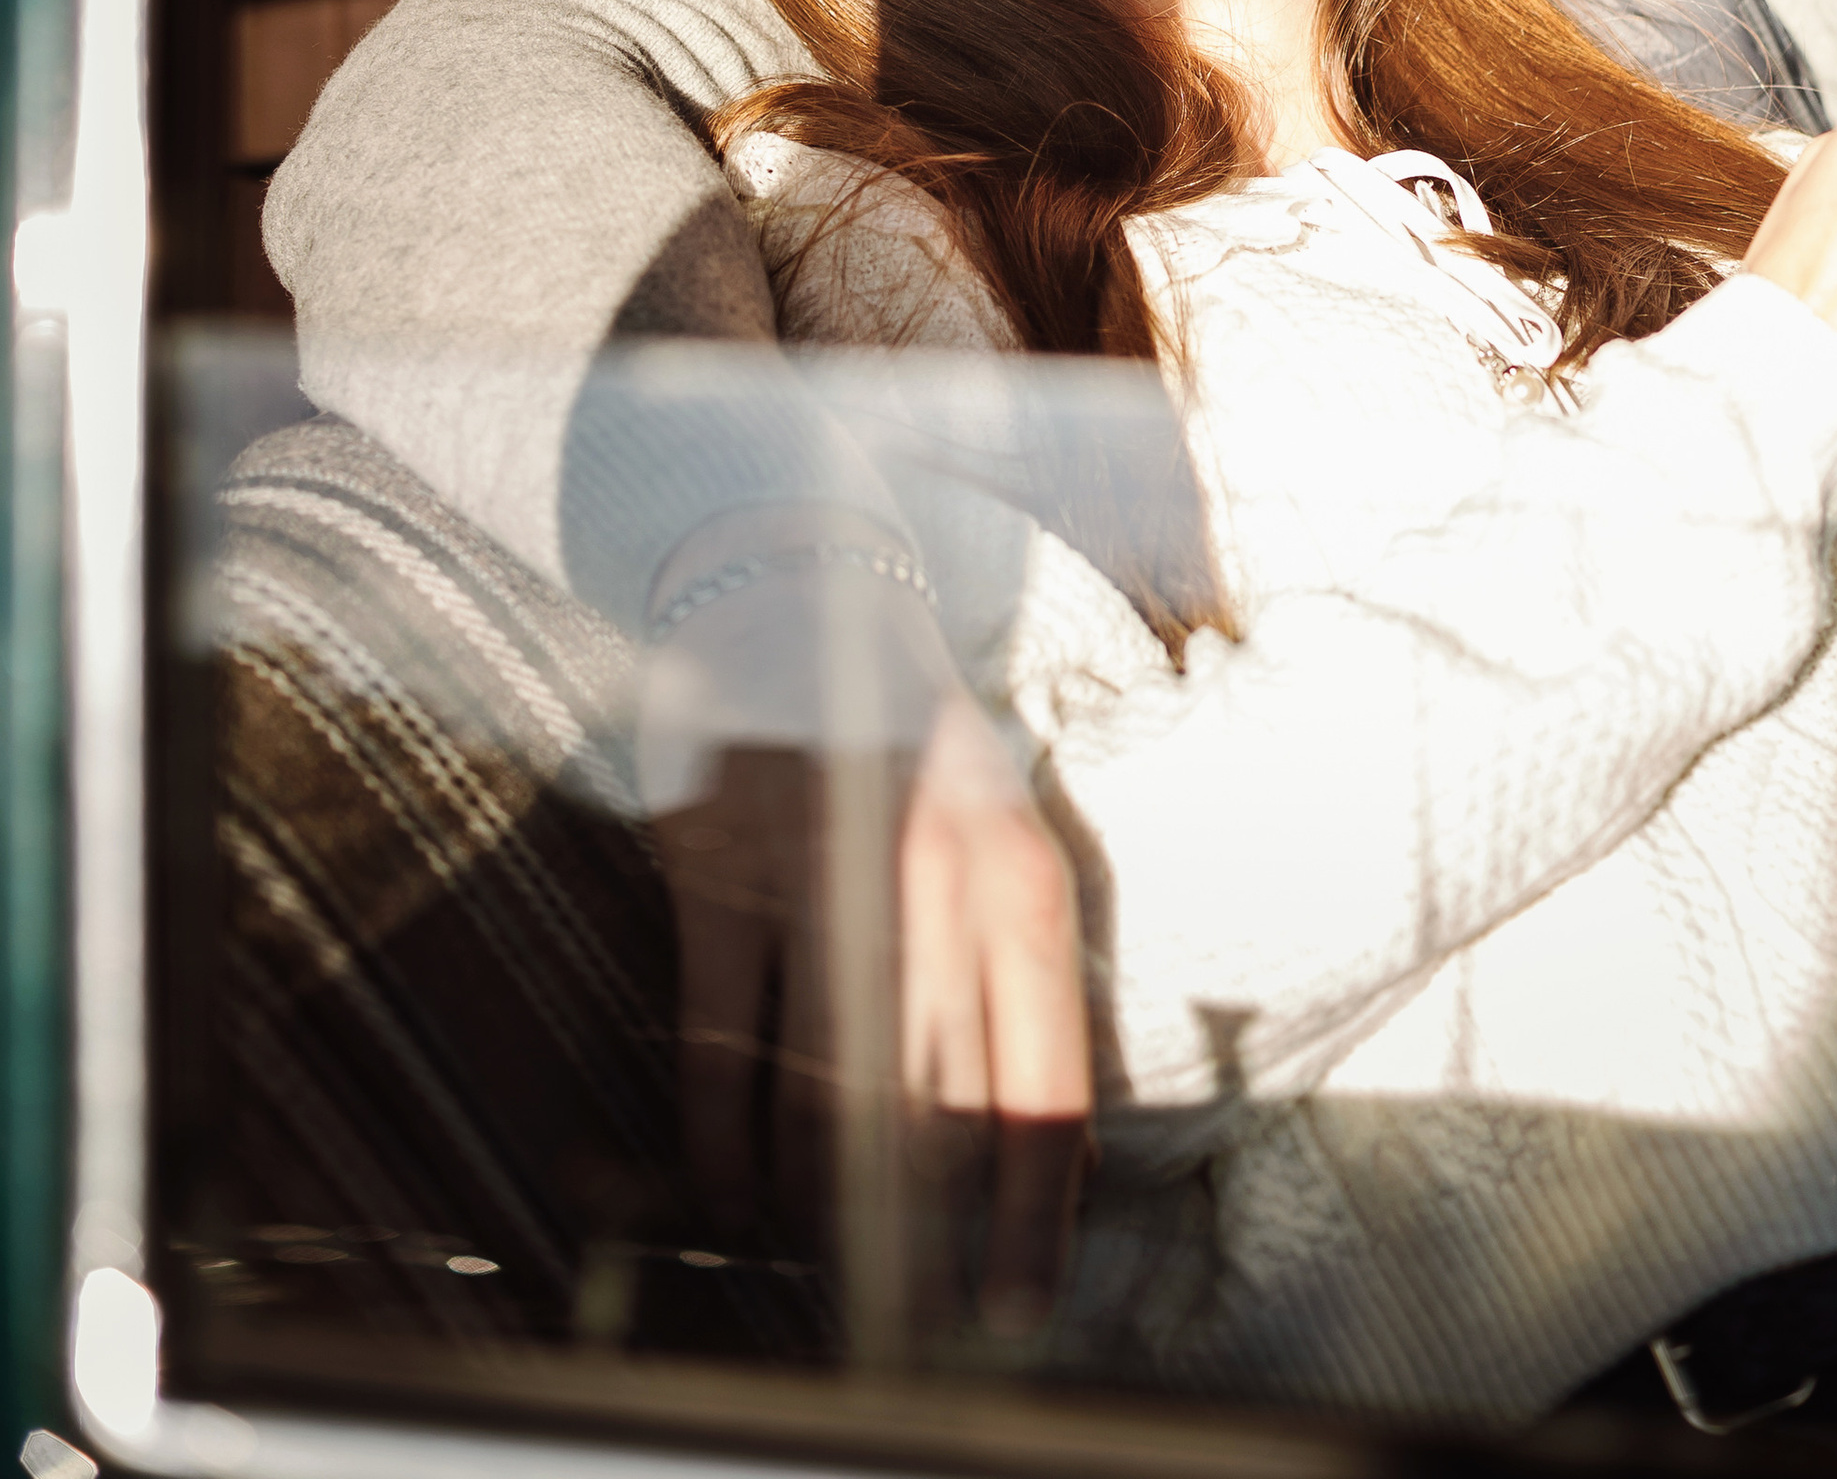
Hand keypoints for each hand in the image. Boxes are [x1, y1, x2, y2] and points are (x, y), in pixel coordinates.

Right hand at [637, 509, 1090, 1316]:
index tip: (1018, 1307)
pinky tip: (731, 1193)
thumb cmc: (913, 741)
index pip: (1041, 1092)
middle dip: (916, 1234)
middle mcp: (931, 890)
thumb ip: (1023, 976)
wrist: (798, 592)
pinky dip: (724, 1149)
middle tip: (897, 1300)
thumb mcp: (1002, 833)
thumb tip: (1055, 1149)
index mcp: (1021, 881)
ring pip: (822, 1109)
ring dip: (814, 1205)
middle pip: (932, 1124)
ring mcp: (818, 885)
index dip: (1033, 1221)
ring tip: (811, 1250)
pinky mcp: (719, 881)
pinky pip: (721, 1057)